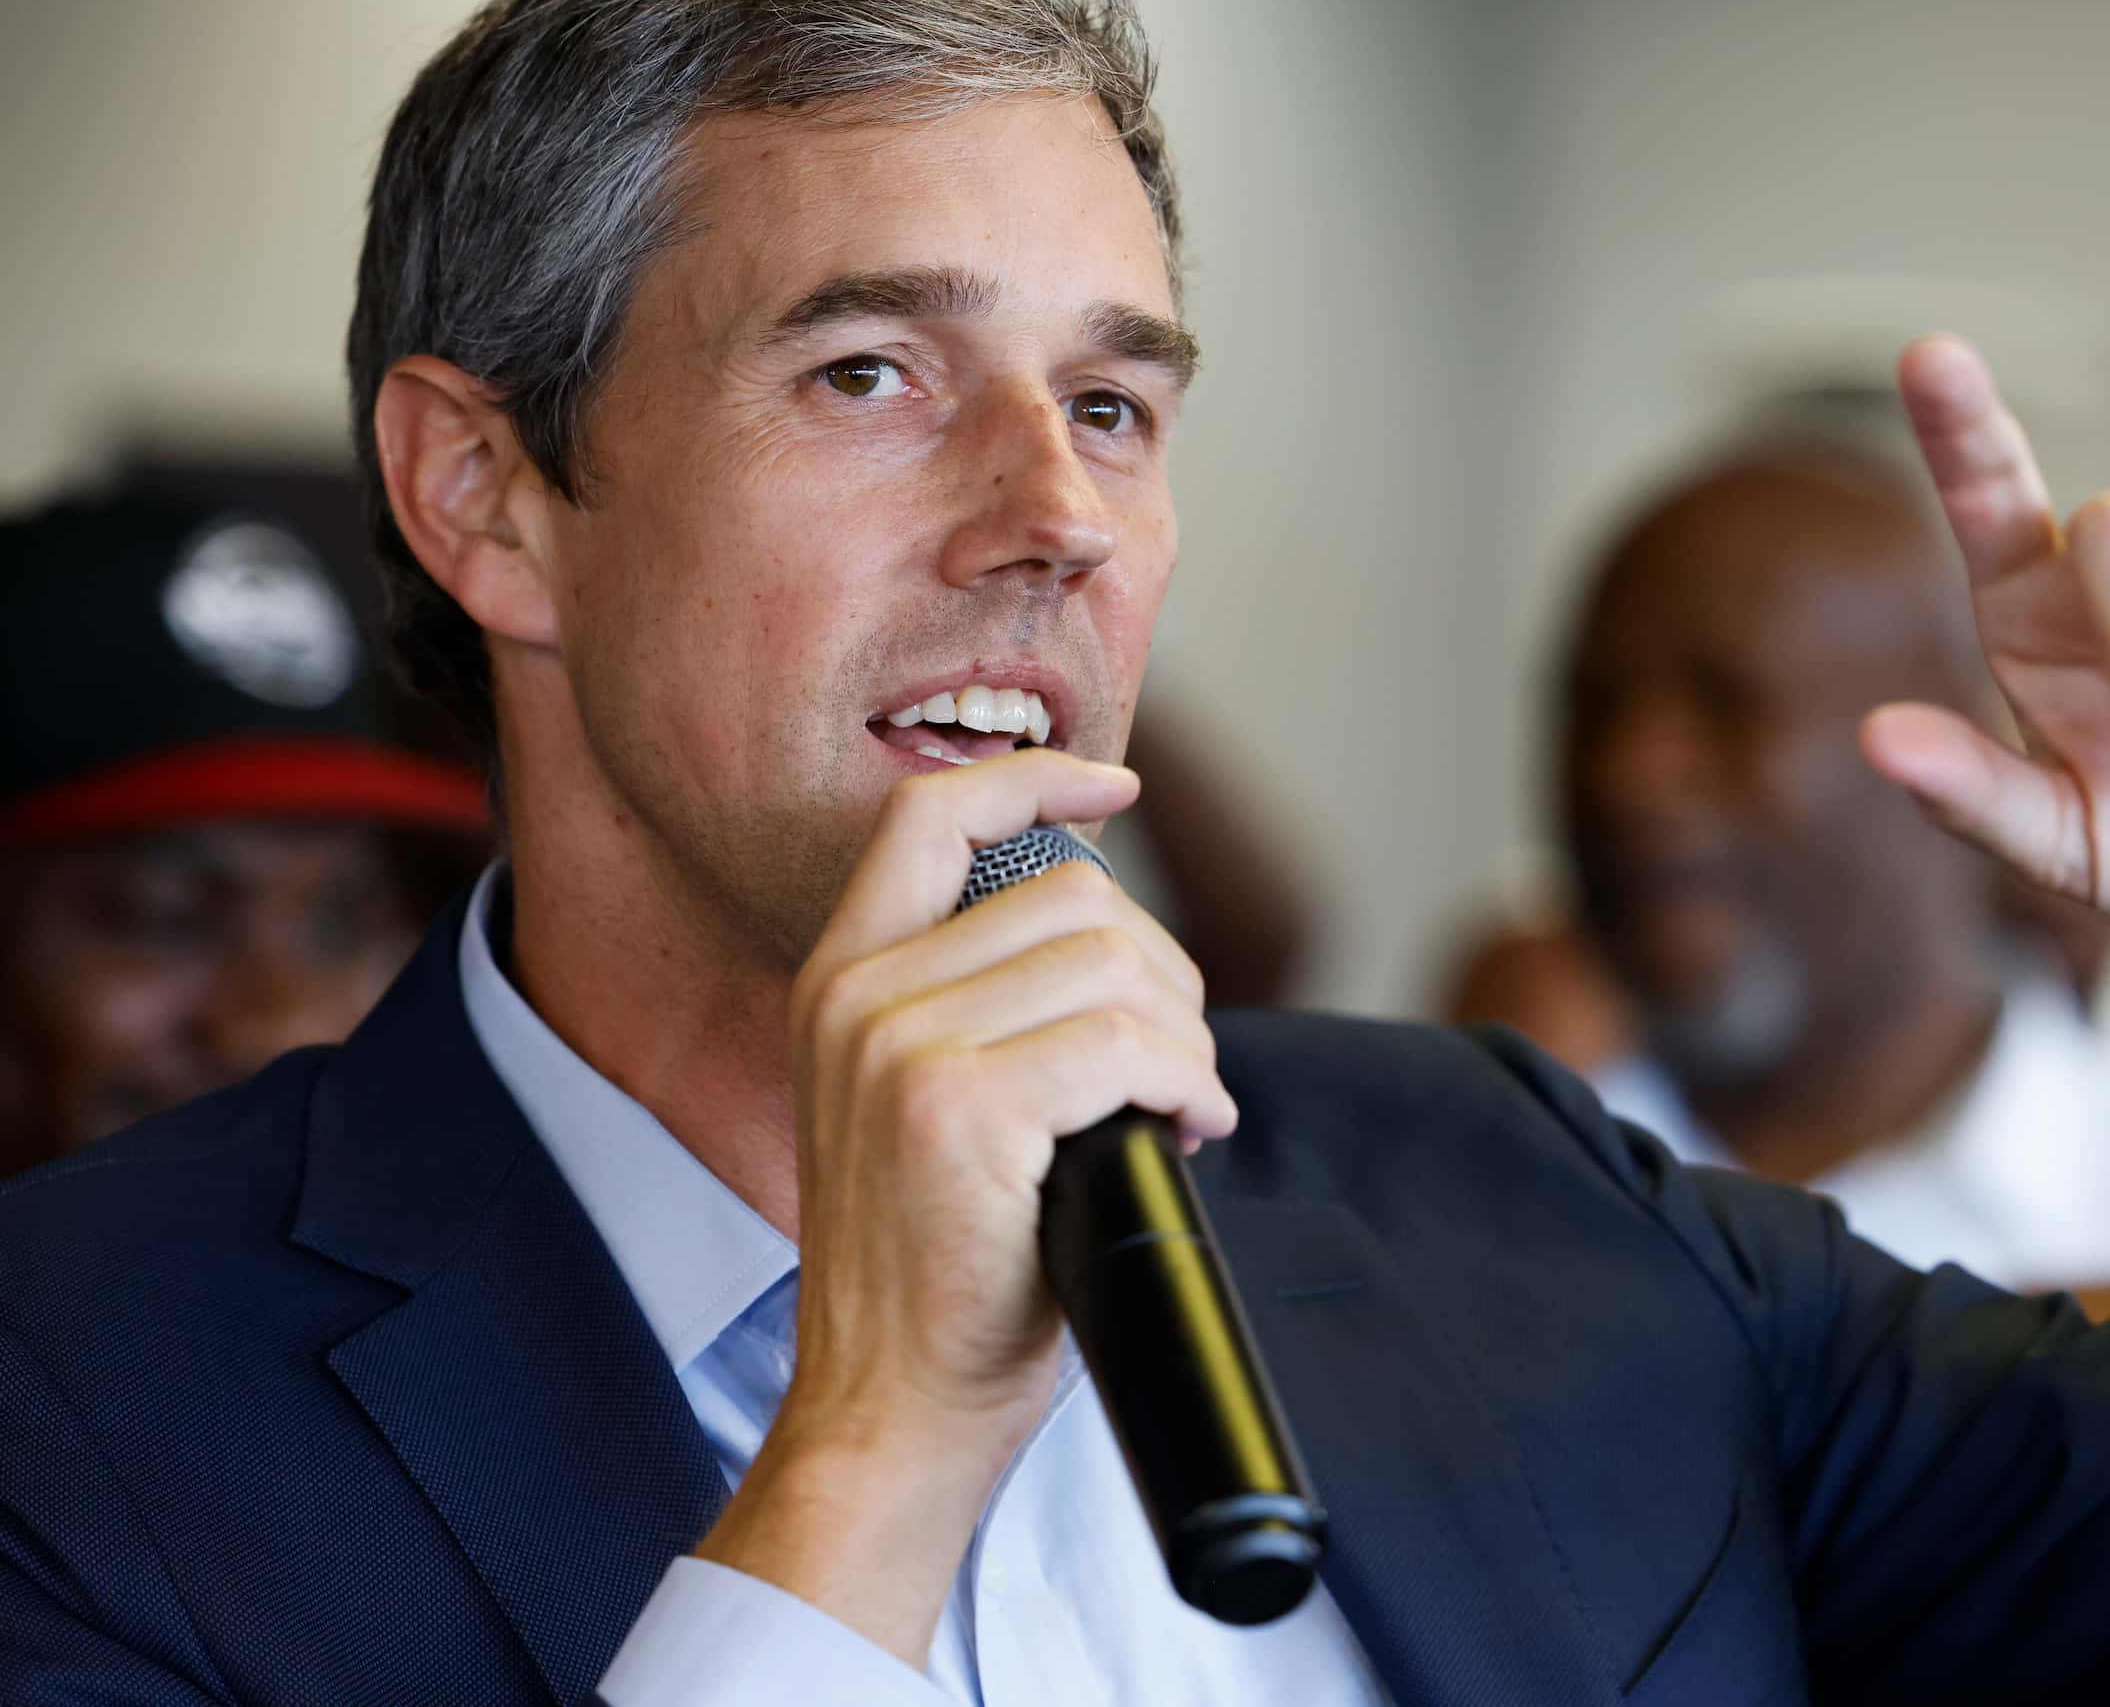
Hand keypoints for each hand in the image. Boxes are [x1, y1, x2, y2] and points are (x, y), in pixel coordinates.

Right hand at [696, 749, 1229, 1662]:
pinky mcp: (957, 1108)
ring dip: (1185, 1039)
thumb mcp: (924, 1108)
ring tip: (1180, 1109)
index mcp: (840, 980)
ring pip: (1114, 966)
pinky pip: (1128, 1044)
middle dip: (1162, 976)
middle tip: (1175, 1073)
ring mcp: (898, 1046)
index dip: (1037, 780)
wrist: (891, 1408)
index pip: (932, 816)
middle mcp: (857, 996)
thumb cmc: (941, 1273)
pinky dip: (1188, 1083)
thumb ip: (981, 1008)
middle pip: (1074, 898)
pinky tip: (1189, 1132)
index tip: (1119, 787)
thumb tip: (1119, 946)